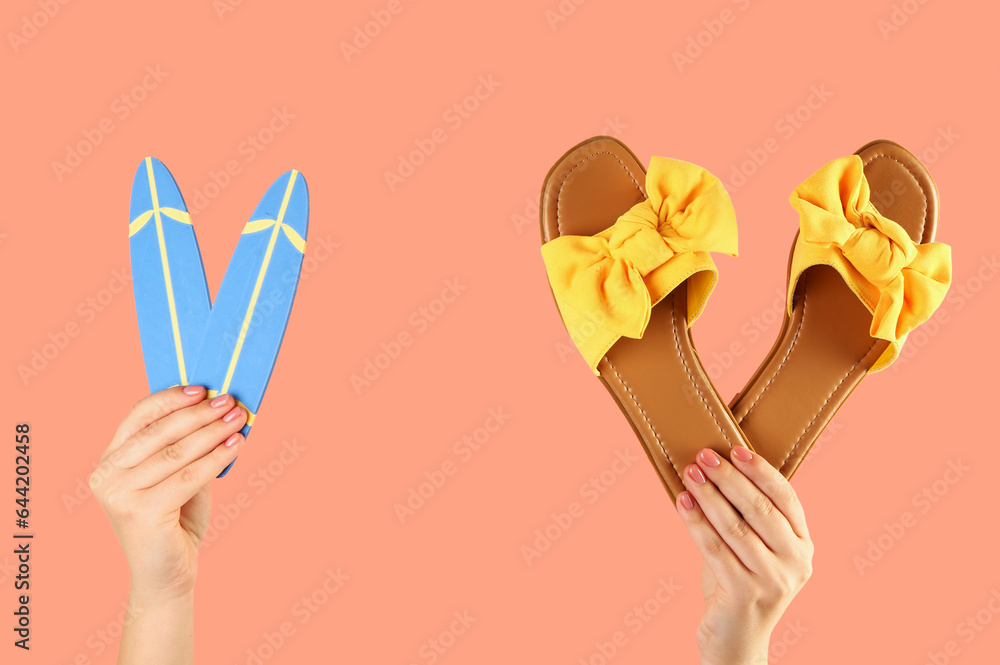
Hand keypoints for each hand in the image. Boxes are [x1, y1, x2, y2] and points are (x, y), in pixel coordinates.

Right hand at [90, 385, 246, 598]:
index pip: (137, 417)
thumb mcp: (176, 476)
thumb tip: (217, 409)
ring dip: (212, 432)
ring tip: (238, 420)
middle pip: (158, 432)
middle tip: (229, 402)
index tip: (202, 388)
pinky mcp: (141, 514)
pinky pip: (187, 477)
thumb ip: (185, 446)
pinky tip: (235, 446)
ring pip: (175, 453)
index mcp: (109, 461)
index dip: (170, 399)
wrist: (167, 575)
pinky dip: (215, 458)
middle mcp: (106, 477)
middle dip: (198, 414)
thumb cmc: (174, 521)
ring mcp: (120, 496)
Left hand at [676, 446, 812, 664]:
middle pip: (760, 509)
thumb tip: (715, 466)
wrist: (736, 641)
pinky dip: (696, 523)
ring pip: (735, 527)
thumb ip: (746, 515)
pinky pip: (715, 549)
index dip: (760, 470)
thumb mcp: (753, 548)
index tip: (734, 448)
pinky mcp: (745, 593)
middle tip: (704, 455)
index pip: (786, 497)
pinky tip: (682, 503)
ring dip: (709, 496)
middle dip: (729, 478)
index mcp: (804, 545)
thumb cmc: (740, 583)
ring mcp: (773, 580)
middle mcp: (796, 562)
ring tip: (689, 474)